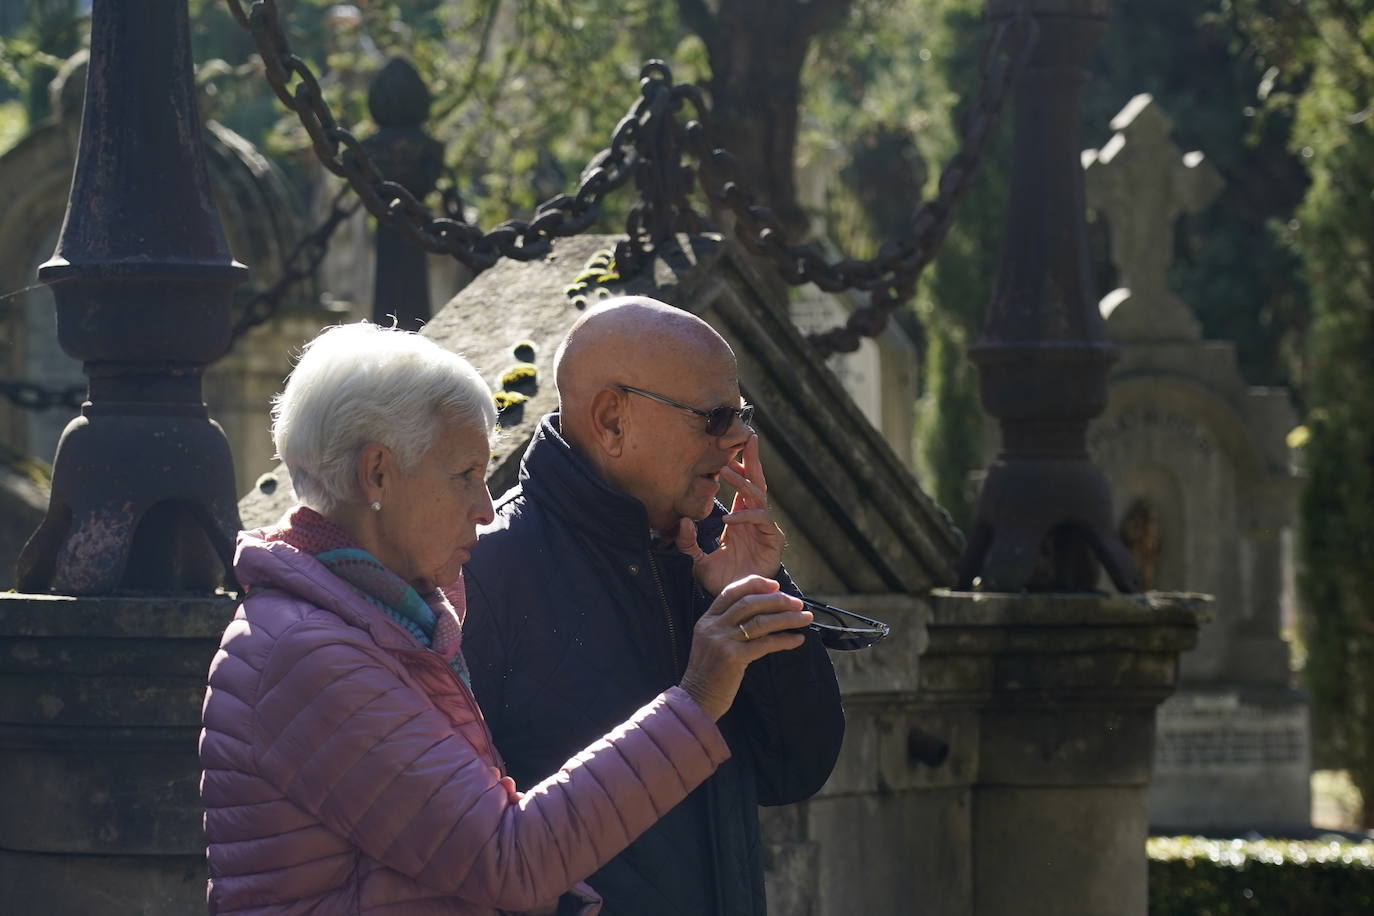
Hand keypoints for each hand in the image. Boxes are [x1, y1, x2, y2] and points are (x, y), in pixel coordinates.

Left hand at [675, 433, 785, 594]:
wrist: (740, 604)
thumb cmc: (722, 582)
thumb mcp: (697, 560)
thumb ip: (688, 543)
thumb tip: (683, 521)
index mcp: (740, 519)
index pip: (741, 486)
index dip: (737, 466)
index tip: (725, 448)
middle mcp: (754, 519)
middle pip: (756, 481)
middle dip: (752, 459)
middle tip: (746, 436)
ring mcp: (765, 528)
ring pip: (757, 496)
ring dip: (742, 482)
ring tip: (726, 471)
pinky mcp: (773, 540)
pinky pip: (761, 520)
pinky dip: (745, 517)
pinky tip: (728, 520)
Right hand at [677, 575, 810, 719]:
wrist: (696, 700)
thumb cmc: (709, 674)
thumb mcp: (711, 643)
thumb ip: (728, 627)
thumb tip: (763, 614)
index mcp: (707, 620)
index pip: (731, 592)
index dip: (755, 584)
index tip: (776, 585)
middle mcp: (713, 626)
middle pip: (750, 603)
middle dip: (777, 600)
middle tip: (797, 603)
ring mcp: (722, 641)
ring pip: (760, 621)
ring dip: (787, 618)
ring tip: (805, 618)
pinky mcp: (733, 658)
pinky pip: (765, 643)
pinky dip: (784, 640)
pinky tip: (797, 639)